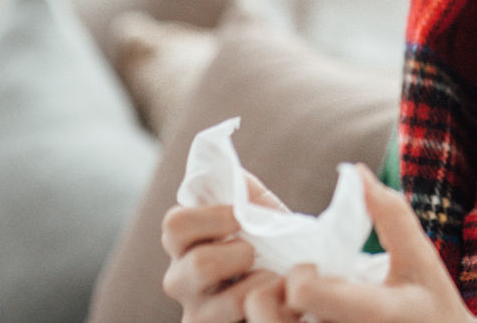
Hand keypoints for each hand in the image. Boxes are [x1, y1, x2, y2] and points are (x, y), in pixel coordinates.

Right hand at [161, 171, 289, 322]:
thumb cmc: (277, 245)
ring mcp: (196, 314)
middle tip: (257, 254)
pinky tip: (277, 301)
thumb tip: (230, 168)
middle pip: (196, 264)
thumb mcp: (264, 214)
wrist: (300, 285)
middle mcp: (182, 279)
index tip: (240, 217)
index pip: (176, 224)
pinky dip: (264, 310)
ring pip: (218, 304)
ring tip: (274, 280)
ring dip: (258, 286)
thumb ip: (245, 191)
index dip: (211, 217)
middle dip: (238, 255)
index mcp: (187, 241)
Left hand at [245, 164, 473, 322]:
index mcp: (373, 314)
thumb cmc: (430, 308)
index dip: (298, 272)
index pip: (304, 290)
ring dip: (266, 316)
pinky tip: (294, 321)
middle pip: (267, 317)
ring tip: (288, 310)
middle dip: (268, 294)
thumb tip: (355, 172)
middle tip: (289, 290)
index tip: (311, 267)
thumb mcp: (421, 259)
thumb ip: (390, 215)